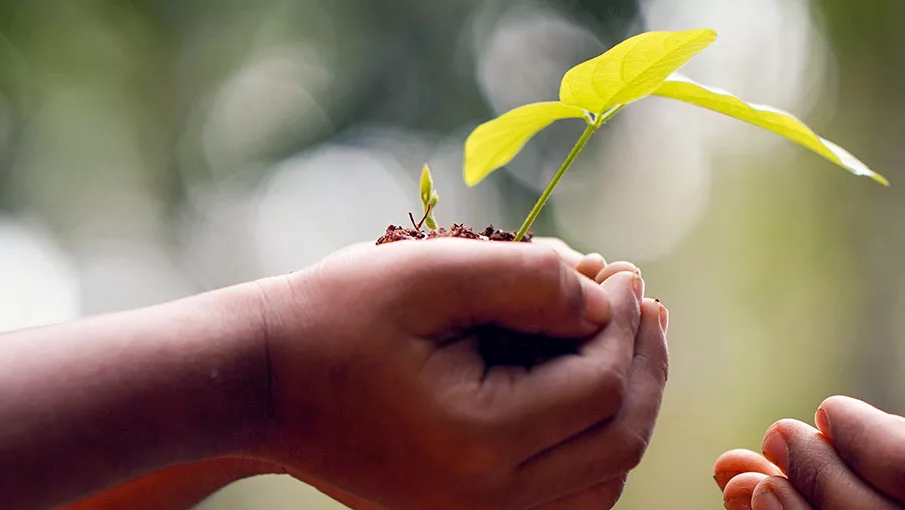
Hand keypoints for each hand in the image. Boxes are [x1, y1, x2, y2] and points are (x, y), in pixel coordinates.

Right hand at [253, 239, 668, 508]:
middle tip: (644, 300)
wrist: (260, 383)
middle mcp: (487, 502)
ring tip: (631, 335)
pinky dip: (594, 442)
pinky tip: (595, 382)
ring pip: (603, 478)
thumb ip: (528, 277)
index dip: (624, 321)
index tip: (623, 268)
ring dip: (628, 404)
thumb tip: (606, 294)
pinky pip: (567, 497)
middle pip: (617, 439)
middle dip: (642, 362)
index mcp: (479, 443)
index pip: (600, 386)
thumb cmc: (338, 317)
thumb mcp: (431, 272)